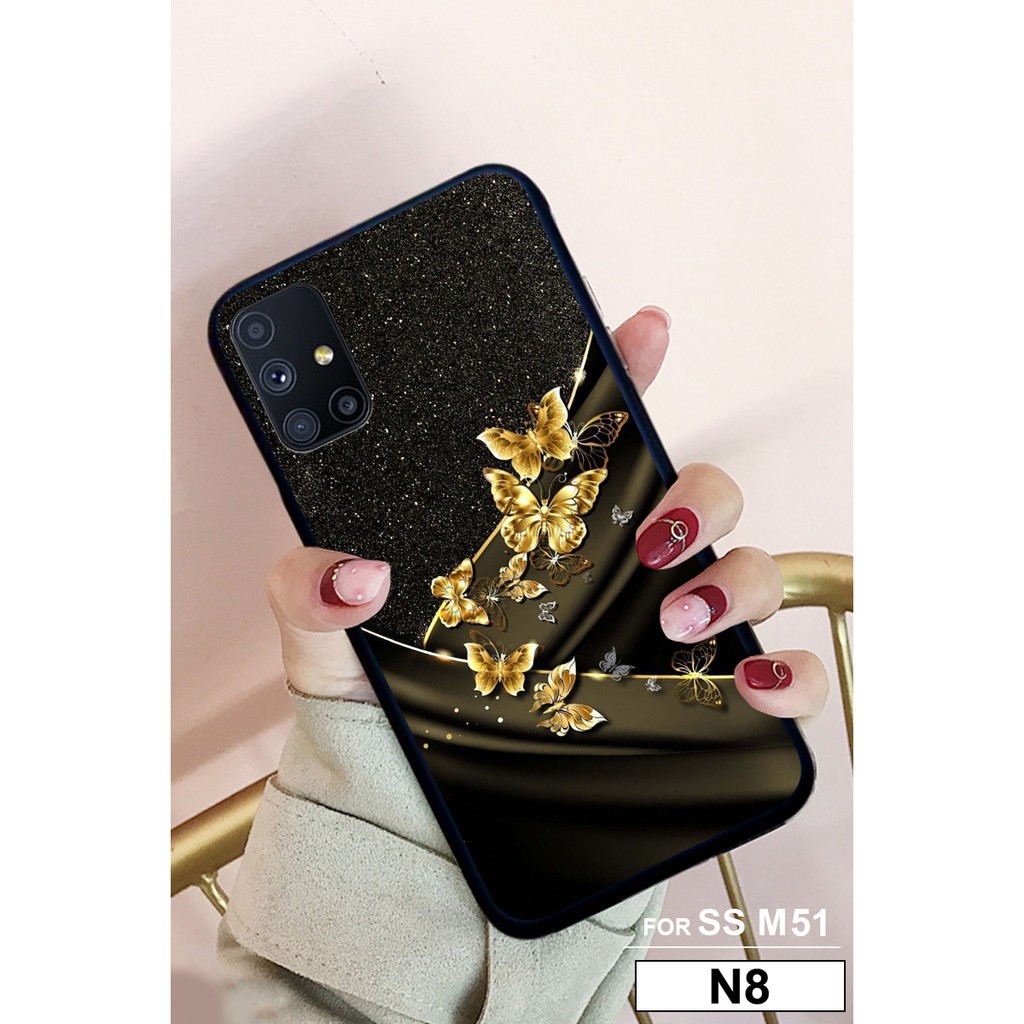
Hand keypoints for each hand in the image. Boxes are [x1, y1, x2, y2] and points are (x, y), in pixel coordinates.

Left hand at [266, 307, 826, 716]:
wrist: (415, 827)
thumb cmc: (387, 724)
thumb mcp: (331, 648)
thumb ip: (310, 593)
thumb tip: (350, 570)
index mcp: (538, 535)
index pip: (594, 439)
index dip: (627, 373)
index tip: (642, 328)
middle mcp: (611, 575)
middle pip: (694, 492)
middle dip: (696, 492)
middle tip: (648, 531)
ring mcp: (658, 638)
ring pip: (748, 567)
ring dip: (735, 574)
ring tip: (678, 613)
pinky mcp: (693, 708)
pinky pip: (779, 675)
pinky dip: (792, 671)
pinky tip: (758, 680)